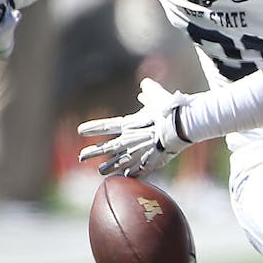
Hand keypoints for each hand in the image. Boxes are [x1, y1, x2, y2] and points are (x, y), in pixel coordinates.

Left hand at [77, 78, 191, 176]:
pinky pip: (139, 171)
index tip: (80, 131)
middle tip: (81, 157)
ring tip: (101, 171)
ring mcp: (139, 153)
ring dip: (110, 167)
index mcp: (129, 124)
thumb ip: (149, 91)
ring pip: (119, 163)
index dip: (93, 128)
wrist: (182, 126)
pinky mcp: (151, 162)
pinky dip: (133, 174)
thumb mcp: (157, 95)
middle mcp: (130, 140)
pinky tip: (127, 177)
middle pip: (107, 148)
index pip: (105, 126)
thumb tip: (145, 84)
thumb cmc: (169, 109)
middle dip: (93, 152)